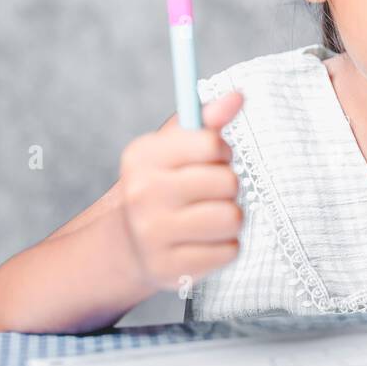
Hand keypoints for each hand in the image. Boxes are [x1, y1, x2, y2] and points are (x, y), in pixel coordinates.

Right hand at [117, 91, 245, 293]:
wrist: (128, 246)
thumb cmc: (161, 186)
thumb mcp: (173, 148)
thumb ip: (207, 121)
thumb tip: (238, 96)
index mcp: (142, 157)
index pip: (211, 144)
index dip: (222, 152)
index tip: (213, 159)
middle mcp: (142, 194)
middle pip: (227, 182)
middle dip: (228, 187)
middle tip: (209, 193)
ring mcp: (153, 235)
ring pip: (233, 218)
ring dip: (230, 218)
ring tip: (208, 218)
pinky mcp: (170, 269)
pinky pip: (229, 251)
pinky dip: (224, 247)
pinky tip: (202, 242)